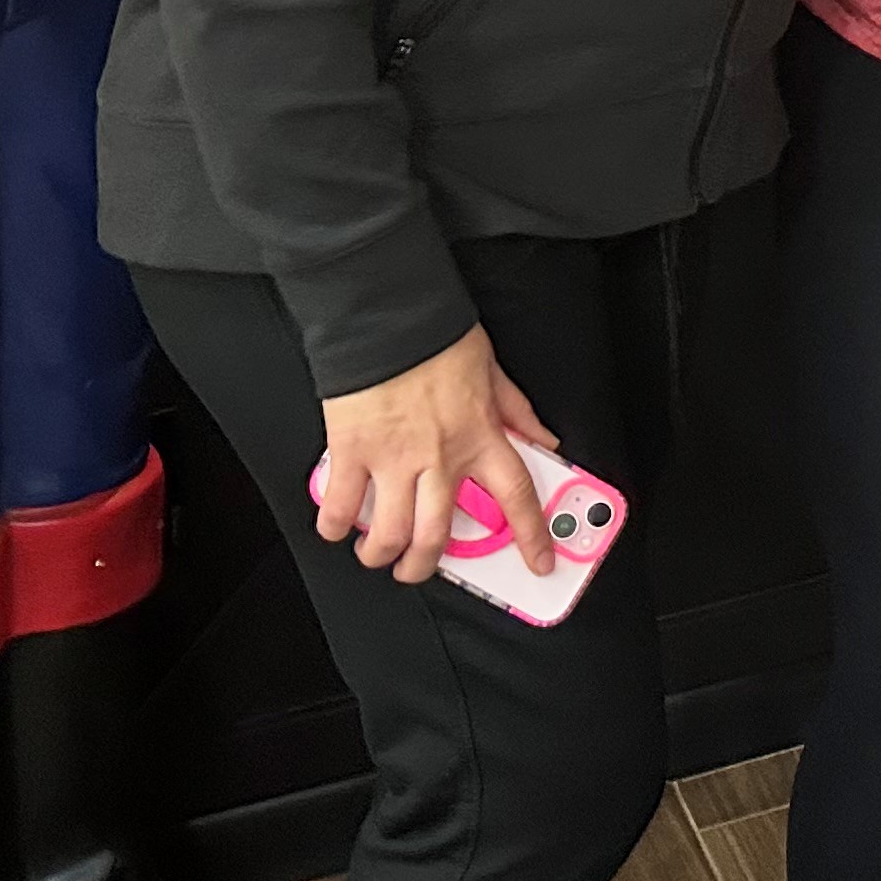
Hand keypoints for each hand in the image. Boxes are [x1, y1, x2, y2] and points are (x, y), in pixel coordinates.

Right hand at [315, 327, 558, 580]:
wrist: (387, 313)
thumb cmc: (438, 338)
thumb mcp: (493, 372)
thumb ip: (517, 413)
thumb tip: (543, 439)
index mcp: (480, 436)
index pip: (517, 496)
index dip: (532, 535)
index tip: (539, 561)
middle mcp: (440, 455)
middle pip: (437, 535)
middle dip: (425, 565)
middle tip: (418, 567)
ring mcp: (394, 458)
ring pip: (391, 532)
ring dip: (382, 554)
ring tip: (378, 553)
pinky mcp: (352, 450)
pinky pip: (342, 506)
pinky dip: (336, 526)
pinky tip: (338, 528)